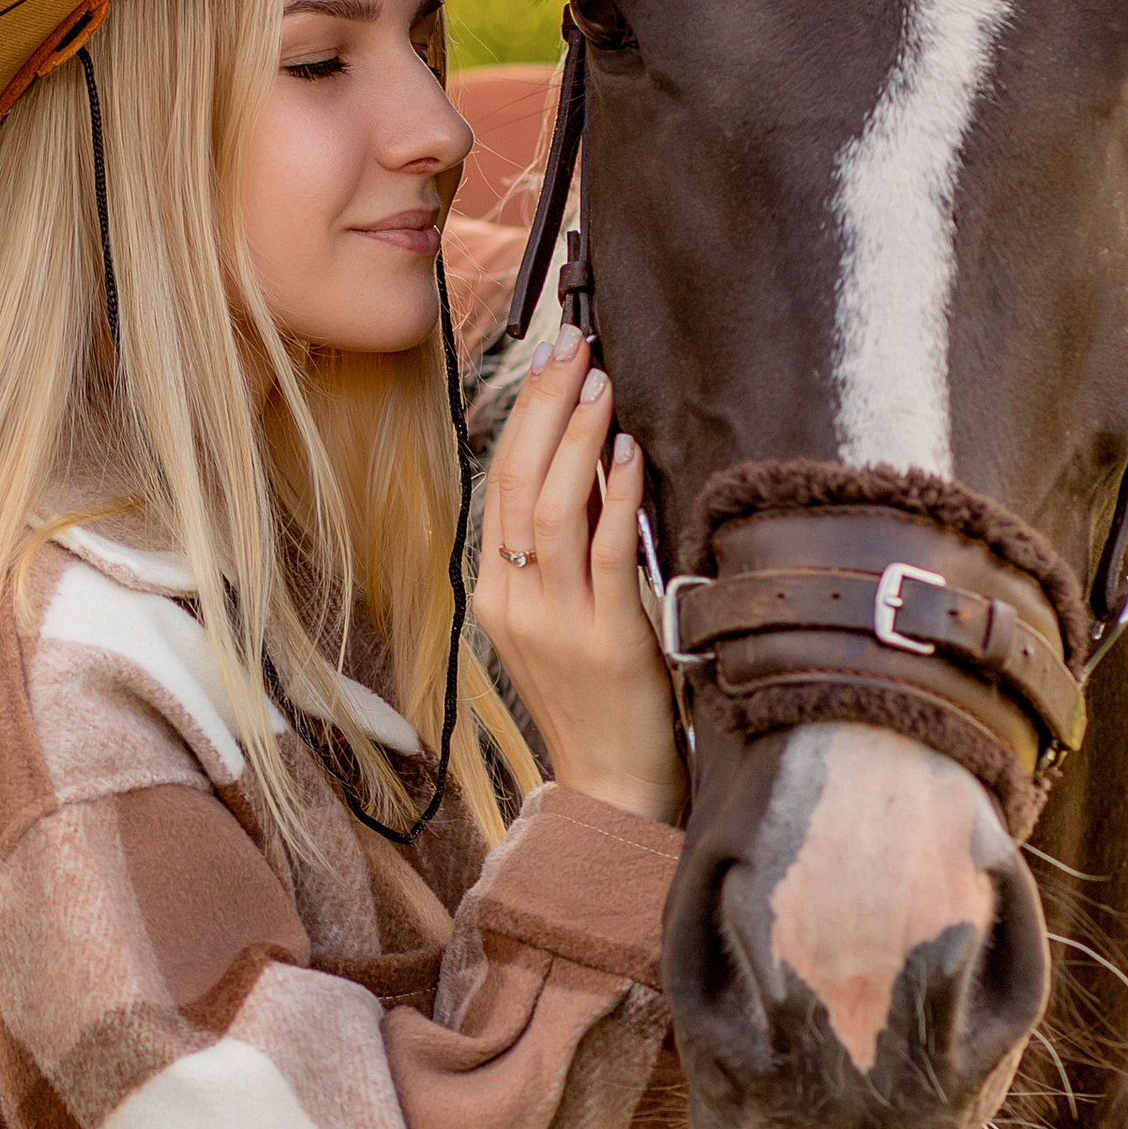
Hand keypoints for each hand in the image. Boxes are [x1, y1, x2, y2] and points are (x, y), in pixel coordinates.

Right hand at [473, 326, 685, 825]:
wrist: (611, 786)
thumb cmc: (596, 700)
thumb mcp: (561, 619)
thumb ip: (565, 551)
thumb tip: (592, 464)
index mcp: (497, 589)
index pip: (501, 479)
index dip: (527, 412)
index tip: (553, 357)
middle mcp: (513, 599)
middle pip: (517, 478)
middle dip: (546, 403)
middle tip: (573, 342)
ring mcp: (552, 621)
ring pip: (551, 507)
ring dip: (578, 437)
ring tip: (600, 381)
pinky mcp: (603, 640)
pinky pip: (604, 553)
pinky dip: (615, 495)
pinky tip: (629, 452)